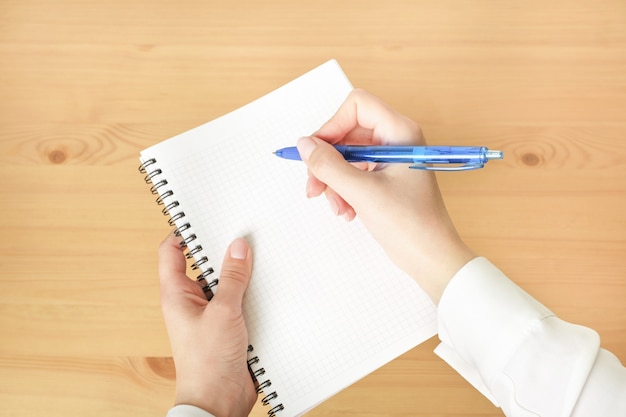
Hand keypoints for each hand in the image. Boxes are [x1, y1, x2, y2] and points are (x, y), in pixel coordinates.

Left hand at [158, 232, 256, 416]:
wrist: (219, 400)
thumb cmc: (207, 363)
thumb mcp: (223, 312)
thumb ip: (232, 279)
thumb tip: (237, 247)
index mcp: (177, 294)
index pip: (172, 252)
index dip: (184, 232)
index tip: (204, 216)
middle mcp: (192, 301)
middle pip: (203, 264)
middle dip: (222, 251)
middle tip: (241, 233)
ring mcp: (211, 314)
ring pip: (225, 283)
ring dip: (240, 274)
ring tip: (259, 256)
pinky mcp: (229, 326)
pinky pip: (239, 301)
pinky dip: (251, 292)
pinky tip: (267, 284)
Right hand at [297, 89, 474, 302]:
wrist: (431, 257)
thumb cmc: (411, 224)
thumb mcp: (362, 192)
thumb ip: (329, 165)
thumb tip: (305, 145)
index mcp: (400, 133)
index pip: (357, 106)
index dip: (332, 125)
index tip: (316, 152)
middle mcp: (396, 141)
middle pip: (347, 133)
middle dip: (327, 161)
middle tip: (314, 188)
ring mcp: (390, 161)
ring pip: (346, 157)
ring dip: (334, 181)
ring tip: (337, 207)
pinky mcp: (385, 179)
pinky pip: (353, 174)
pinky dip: (344, 191)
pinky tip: (347, 212)